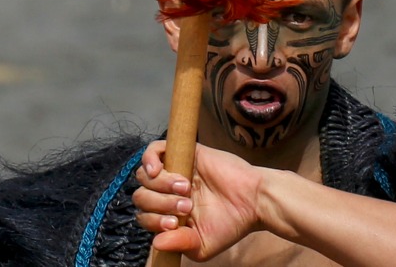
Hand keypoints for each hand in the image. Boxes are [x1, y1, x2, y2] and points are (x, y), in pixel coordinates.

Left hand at [133, 140, 262, 260]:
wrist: (253, 200)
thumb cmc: (231, 224)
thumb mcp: (202, 245)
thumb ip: (179, 244)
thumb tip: (156, 242)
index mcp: (171, 213)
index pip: (145, 215)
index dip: (153, 220)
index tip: (176, 223)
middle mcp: (169, 192)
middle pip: (141, 195)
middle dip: (160, 203)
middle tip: (187, 206)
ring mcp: (176, 171)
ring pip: (146, 175)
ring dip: (160, 186)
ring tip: (185, 190)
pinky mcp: (186, 153)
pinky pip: (155, 149)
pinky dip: (150, 159)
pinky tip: (158, 171)